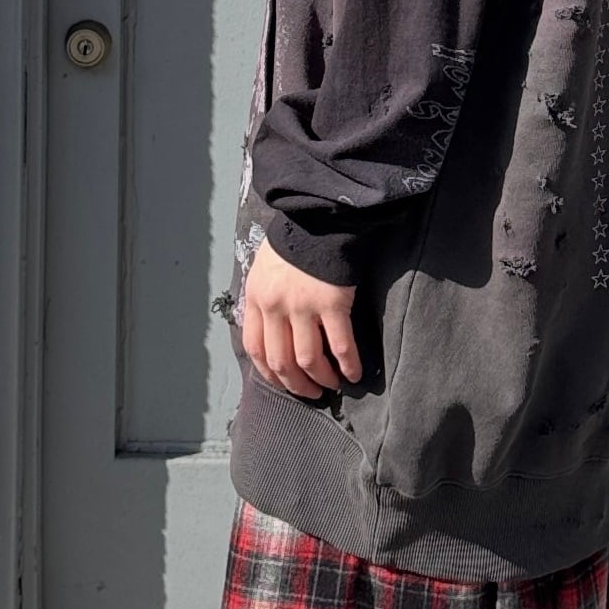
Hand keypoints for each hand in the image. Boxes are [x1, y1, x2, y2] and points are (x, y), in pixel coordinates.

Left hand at [242, 239, 361, 397]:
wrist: (321, 215)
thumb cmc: (295, 241)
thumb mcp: (265, 268)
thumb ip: (265, 299)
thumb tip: (271, 330)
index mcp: (256, 298)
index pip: (255, 348)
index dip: (270, 373)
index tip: (284, 382)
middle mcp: (275, 306)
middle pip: (281, 361)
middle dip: (296, 384)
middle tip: (310, 393)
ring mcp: (303, 306)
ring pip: (308, 360)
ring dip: (321, 379)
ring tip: (332, 385)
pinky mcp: (332, 303)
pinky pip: (340, 346)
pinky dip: (348, 365)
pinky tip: (354, 374)